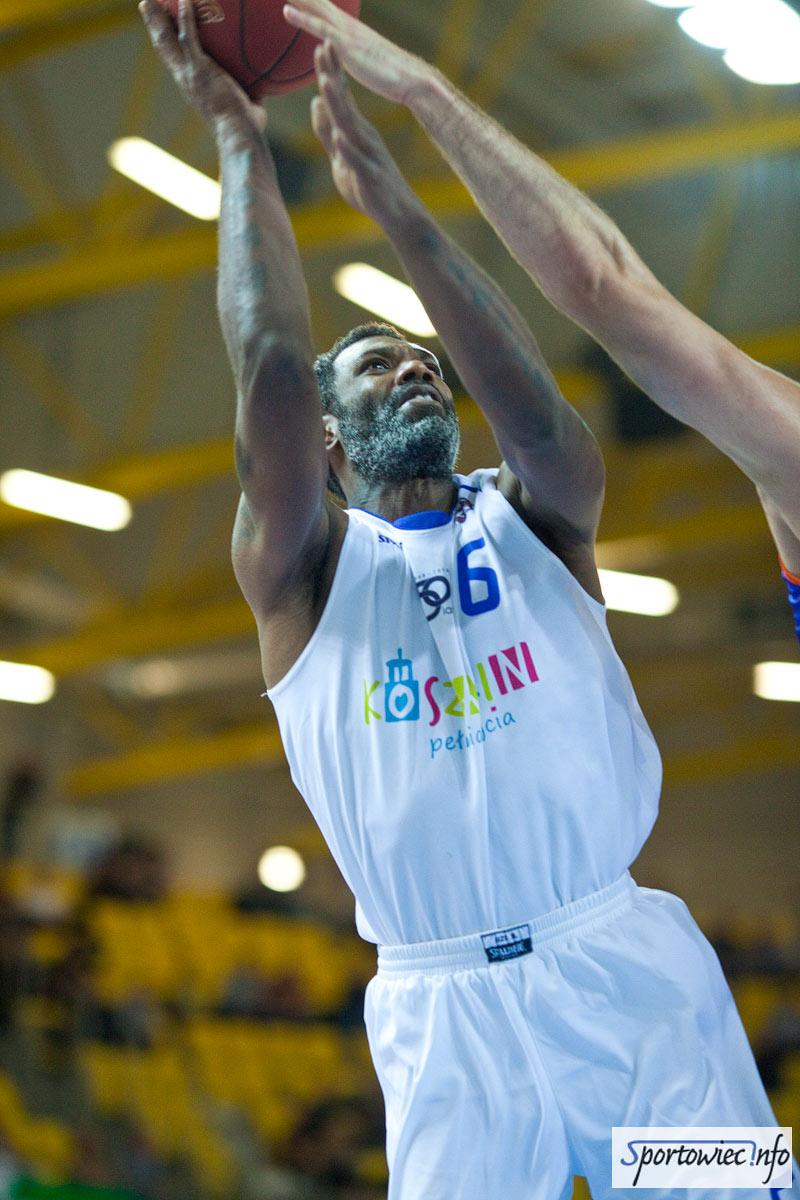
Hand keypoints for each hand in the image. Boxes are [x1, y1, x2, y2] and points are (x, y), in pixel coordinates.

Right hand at [138, 0, 266, 135]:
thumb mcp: (245, 109)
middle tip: (147, 6)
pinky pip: (189, 36)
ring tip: (150, 0)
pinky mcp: (199, 68)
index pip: (174, 61)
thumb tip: (261, 97)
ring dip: (158, 18)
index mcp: (192, 87)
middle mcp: (185, 79)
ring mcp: (189, 73)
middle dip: (154, 25)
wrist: (238, 134)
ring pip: (167, 39)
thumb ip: (249, 98)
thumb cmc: (245, 129)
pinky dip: (186, 16)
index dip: (167, 45)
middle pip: (163, 46)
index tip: (161, 30)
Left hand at [284, 0, 430, 105]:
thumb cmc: (391, 74)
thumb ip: (354, 55)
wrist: (409, 79)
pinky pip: (321, 28)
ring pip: (315, 7)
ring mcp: (346, 33)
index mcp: (349, 27)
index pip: (323, 6)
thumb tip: (349, 57)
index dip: (308, 0)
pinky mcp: (347, 46)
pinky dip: (303, 18)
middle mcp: (346, 24)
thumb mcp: (367, 61)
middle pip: (317, 1)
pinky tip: (286, 11)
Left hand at [312, 42, 416, 224]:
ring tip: (326, 83)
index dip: (331, 72)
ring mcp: (369, 156)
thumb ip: (327, 132)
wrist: (398, 214)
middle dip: (332, 76)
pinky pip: (359, 162)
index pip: (341, 97)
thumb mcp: (340, 157)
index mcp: (356, 131)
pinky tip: (339, 136)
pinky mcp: (372, 177)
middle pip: (344, 103)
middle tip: (324, 46)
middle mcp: (363, 137)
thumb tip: (315, 102)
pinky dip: (348, 149)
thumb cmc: (368, 185)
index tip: (321, 44)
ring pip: (350, 128)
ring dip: (338, 106)